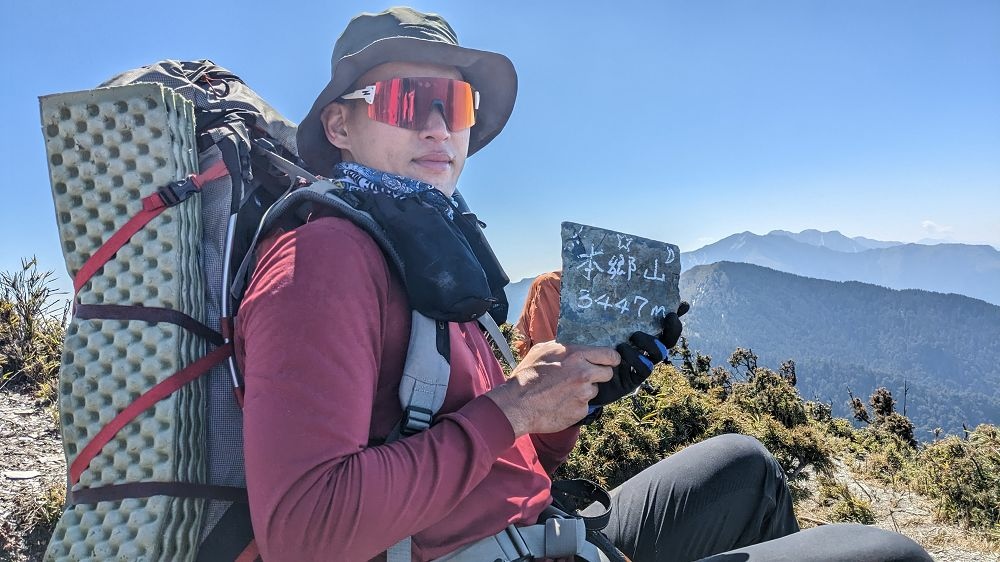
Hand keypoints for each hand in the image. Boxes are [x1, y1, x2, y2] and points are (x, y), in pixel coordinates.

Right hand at [485, 341, 617, 436]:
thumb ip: (564, 348)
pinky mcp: (581, 411)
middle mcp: (584, 374)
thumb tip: (574, 348)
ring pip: (595, 390)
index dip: (611, 359)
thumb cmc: (527, 376)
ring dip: (585, 391)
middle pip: (608, 373)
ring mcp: (584, 394)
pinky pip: (585, 406)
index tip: (608, 362)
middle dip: (599, 375)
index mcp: (577, 355)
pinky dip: (576, 405)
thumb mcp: (542, 350)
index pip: (610, 355)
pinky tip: (561, 403)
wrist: (517, 404)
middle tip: (584, 377)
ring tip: (565, 391)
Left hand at [590, 301, 689, 406]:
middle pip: (668, 340)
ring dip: (650, 342)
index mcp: (640, 338)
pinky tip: (622, 352)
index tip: (682, 306)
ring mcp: (641, 366)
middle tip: (668, 317)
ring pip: (659, 353)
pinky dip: (637, 359)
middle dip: (672, 329)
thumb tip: (611, 293)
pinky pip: (644, 369)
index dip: (674, 317)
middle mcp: (644, 352)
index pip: (663, 327)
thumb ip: (608, 316)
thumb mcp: (600, 329)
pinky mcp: (633, 380)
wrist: (581, 377)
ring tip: (633, 336)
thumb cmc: (591, 349)